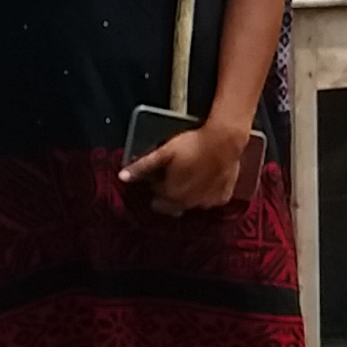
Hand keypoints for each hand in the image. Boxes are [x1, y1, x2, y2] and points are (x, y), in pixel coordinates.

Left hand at [120, 118, 256, 214]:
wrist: (225, 140)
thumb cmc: (192, 144)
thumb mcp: (163, 152)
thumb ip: (143, 167)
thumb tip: (122, 177)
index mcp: (172, 196)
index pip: (157, 203)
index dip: (157, 189)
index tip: (160, 177)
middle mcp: (189, 205)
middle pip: (174, 206)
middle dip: (172, 194)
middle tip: (176, 176)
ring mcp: (208, 203)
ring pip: (192, 204)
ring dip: (189, 194)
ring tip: (191, 175)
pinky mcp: (222, 198)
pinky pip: (210, 201)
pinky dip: (206, 193)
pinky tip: (206, 179)